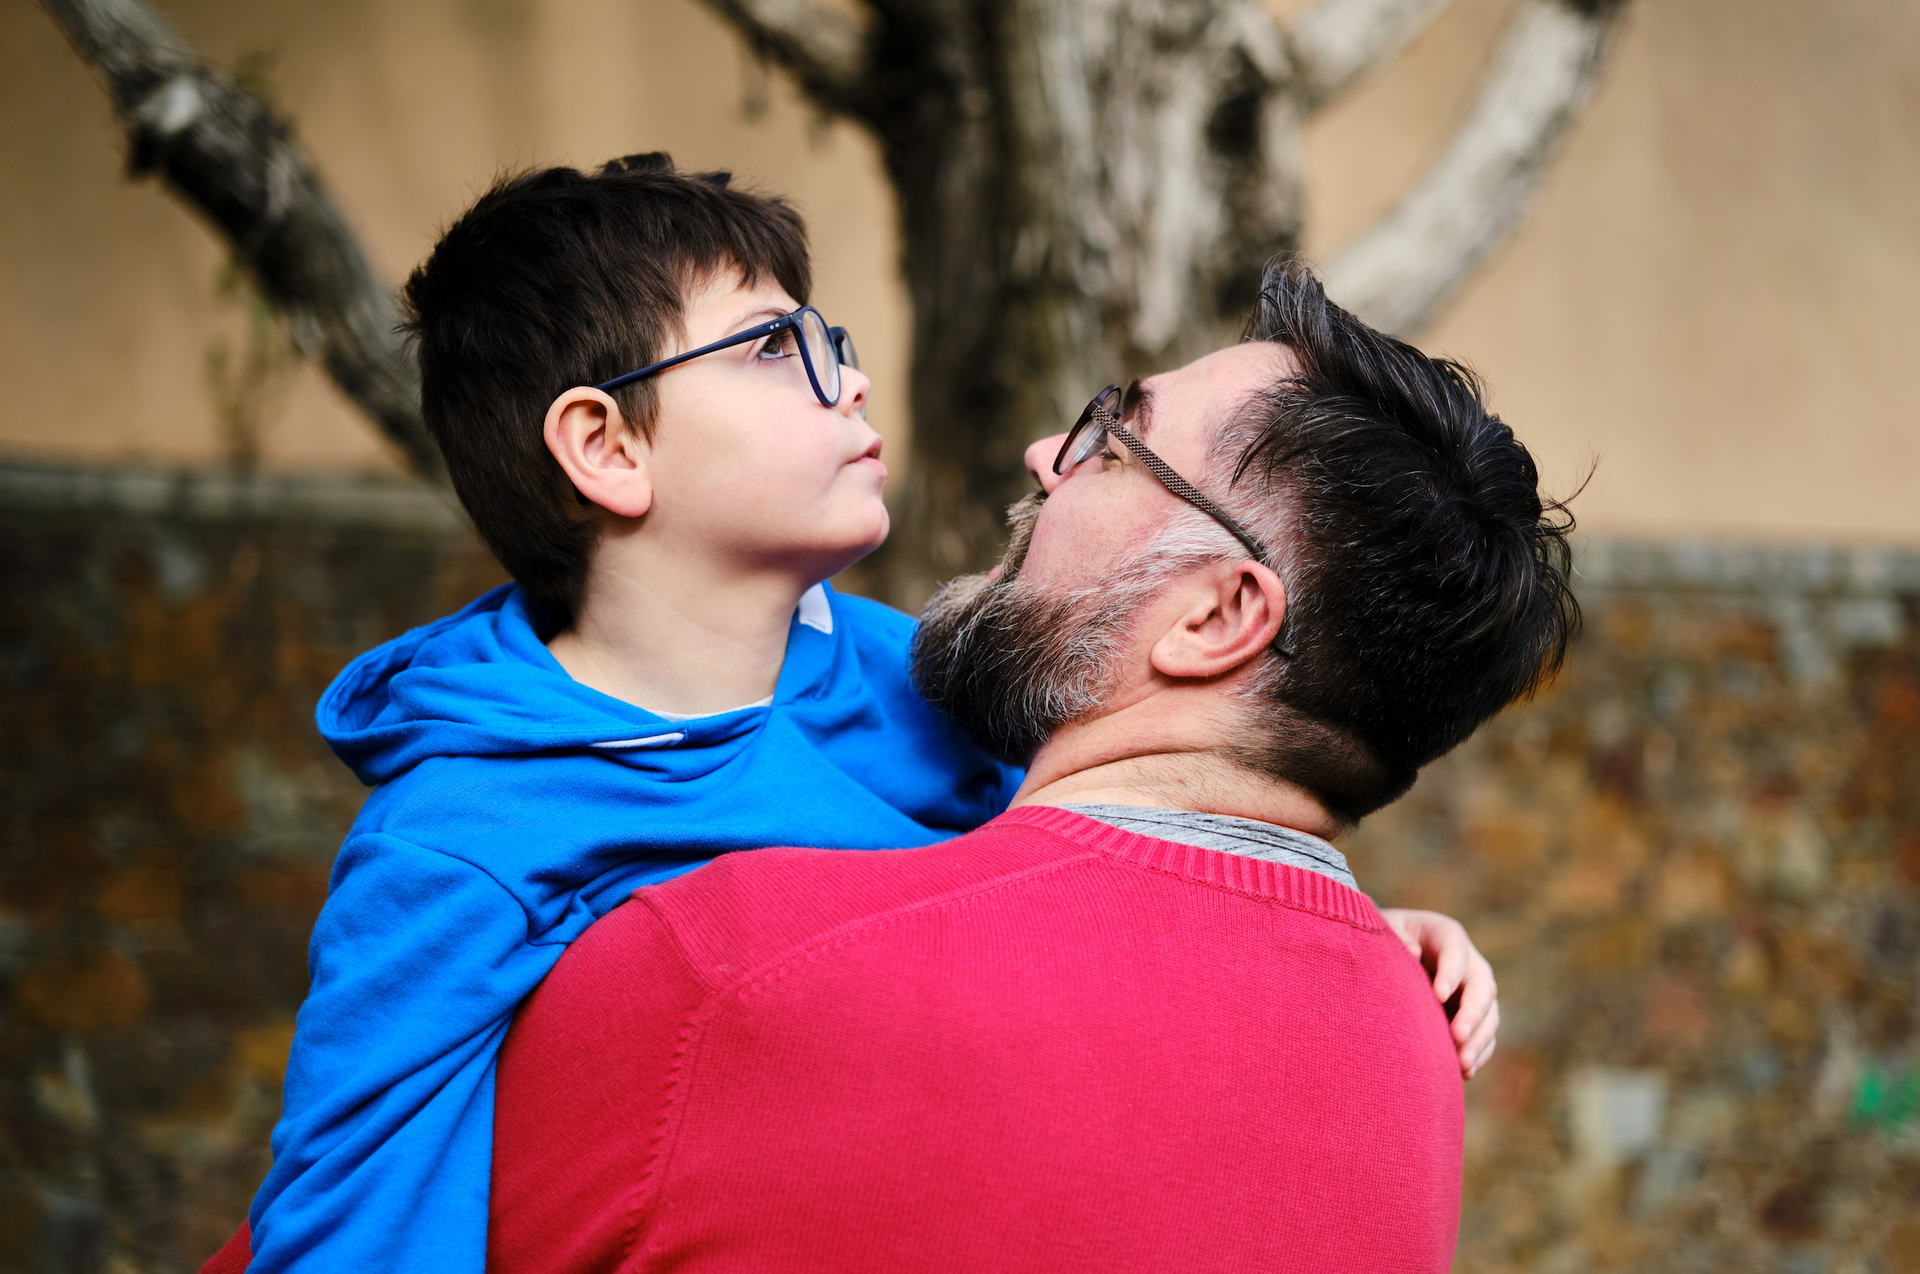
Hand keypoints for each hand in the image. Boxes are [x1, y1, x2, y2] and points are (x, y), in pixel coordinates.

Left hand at [1379, 908, 1498, 1079]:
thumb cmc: (1384, 938)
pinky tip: (1465, 1072)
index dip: (1451, 972)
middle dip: (1473, 1013)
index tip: (1438, 995)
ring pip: (1489, 1015)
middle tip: (1457, 1036)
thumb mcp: (1384, 929)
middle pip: (1482, 986)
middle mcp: (1467, 962)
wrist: (1390, 954)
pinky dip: (1478, 1053)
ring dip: (1479, 1040)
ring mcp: (1472, 990)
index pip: (1455, 949)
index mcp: (1444, 934)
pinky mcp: (1472, 1015)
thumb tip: (1413, 954)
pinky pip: (1484, 1035)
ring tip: (1462, 1064)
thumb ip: (1396, 937)